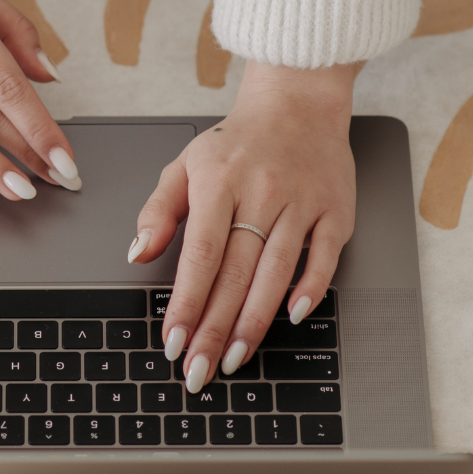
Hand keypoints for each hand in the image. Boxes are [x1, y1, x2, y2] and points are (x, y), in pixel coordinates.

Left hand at [128, 61, 356, 391]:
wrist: (296, 103)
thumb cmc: (237, 142)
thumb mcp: (185, 164)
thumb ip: (159, 210)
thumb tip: (137, 251)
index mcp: (219, 182)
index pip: (200, 255)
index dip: (187, 302)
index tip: (174, 341)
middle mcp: (261, 193)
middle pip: (235, 273)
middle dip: (215, 328)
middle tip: (199, 370)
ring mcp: (301, 202)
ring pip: (277, 272)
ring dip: (255, 321)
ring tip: (236, 358)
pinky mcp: (335, 210)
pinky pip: (323, 257)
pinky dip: (309, 289)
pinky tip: (291, 317)